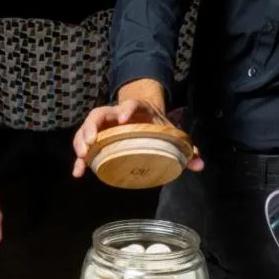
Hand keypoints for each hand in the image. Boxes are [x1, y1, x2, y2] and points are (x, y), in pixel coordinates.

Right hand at [72, 100, 203, 177]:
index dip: (126, 111)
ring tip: (81, 158)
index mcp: (138, 109)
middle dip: (92, 127)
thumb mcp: (172, 133)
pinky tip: (78, 172)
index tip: (122, 120)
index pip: (131, 105)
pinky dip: (80, 157)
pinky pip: (84, 143)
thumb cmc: (158, 125)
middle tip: (90, 143)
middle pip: (100, 114)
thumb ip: (186, 147)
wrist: (145, 113)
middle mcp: (117, 113)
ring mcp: (105, 123)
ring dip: (81, 141)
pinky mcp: (97, 136)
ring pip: (88, 127)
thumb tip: (200, 164)